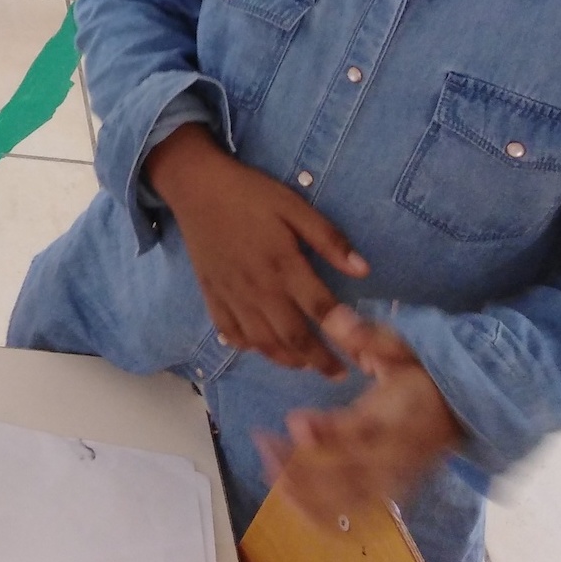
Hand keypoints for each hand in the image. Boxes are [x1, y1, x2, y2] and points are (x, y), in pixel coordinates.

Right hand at [146, 126, 369, 375]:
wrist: (196, 187)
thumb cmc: (250, 194)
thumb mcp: (294, 206)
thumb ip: (328, 239)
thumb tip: (364, 270)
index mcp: (283, 265)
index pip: (319, 311)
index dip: (342, 336)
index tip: (361, 355)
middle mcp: (259, 288)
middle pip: (292, 336)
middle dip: (317, 360)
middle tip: (336, 373)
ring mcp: (232, 295)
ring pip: (262, 341)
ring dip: (285, 359)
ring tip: (304, 365)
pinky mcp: (212, 294)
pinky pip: (229, 331)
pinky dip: (247, 346)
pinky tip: (260, 347)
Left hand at [257, 307, 463, 528]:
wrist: (464, 409)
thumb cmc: (423, 375)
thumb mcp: (402, 346)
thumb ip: (369, 337)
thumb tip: (336, 318)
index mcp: (400, 417)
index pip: (363, 430)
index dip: (328, 431)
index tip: (294, 420)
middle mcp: (395, 455)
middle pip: (346, 474)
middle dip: (300, 465)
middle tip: (264, 443)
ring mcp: (391, 479)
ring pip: (345, 499)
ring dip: (302, 490)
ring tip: (267, 466)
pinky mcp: (387, 493)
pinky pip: (351, 512)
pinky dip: (318, 511)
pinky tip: (287, 497)